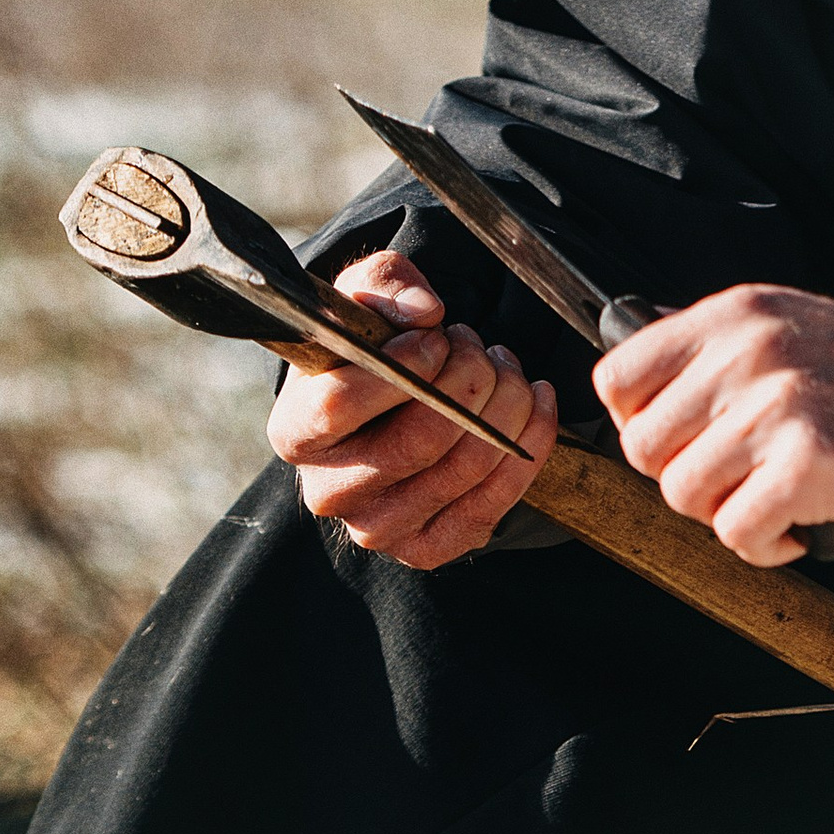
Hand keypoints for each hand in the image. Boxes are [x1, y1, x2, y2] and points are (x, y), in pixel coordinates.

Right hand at [267, 249, 552, 567]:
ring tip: (507, 370)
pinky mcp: (427, 548)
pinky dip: (530, 445)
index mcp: (296, 431)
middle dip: (469, 382)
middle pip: (416, 440)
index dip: (402, 366)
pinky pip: (493, 501)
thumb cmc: (375, 353)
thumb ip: (384, 285)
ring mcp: (378, 528)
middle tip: (481, 349)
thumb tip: (423, 312)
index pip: (340, 405)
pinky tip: (538, 404)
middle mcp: (328, 491)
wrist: (393, 411)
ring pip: (463, 467)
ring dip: (505, 406)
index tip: (439, 338)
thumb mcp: (366, 301)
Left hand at [594, 286, 833, 566]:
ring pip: (684, 495)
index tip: (680, 444)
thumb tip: (646, 392)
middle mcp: (747, 354)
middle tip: (733, 483)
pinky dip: (763, 546)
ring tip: (772, 503)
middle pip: (642, 448)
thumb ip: (718, 352)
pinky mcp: (809, 465)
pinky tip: (797, 528)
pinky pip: (736, 532)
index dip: (638, 425)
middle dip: (682, 479)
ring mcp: (777, 408)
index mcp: (735, 317)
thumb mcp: (791, 325)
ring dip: (725, 514)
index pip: (618, 377)